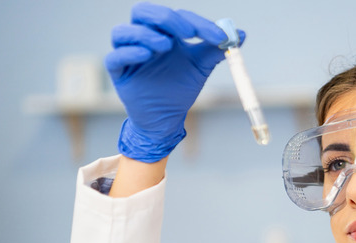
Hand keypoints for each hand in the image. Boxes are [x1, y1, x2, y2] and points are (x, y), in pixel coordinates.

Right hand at [105, 2, 243, 161]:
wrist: (166, 117)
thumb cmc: (180, 87)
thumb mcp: (200, 67)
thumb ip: (216, 50)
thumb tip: (241, 34)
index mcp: (164, 31)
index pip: (177, 16)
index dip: (198, 23)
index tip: (219, 38)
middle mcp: (143, 37)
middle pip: (144, 13)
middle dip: (167, 19)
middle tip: (188, 34)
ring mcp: (128, 53)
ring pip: (123, 31)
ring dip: (145, 34)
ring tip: (166, 46)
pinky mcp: (118, 72)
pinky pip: (114, 57)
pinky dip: (129, 52)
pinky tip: (146, 55)